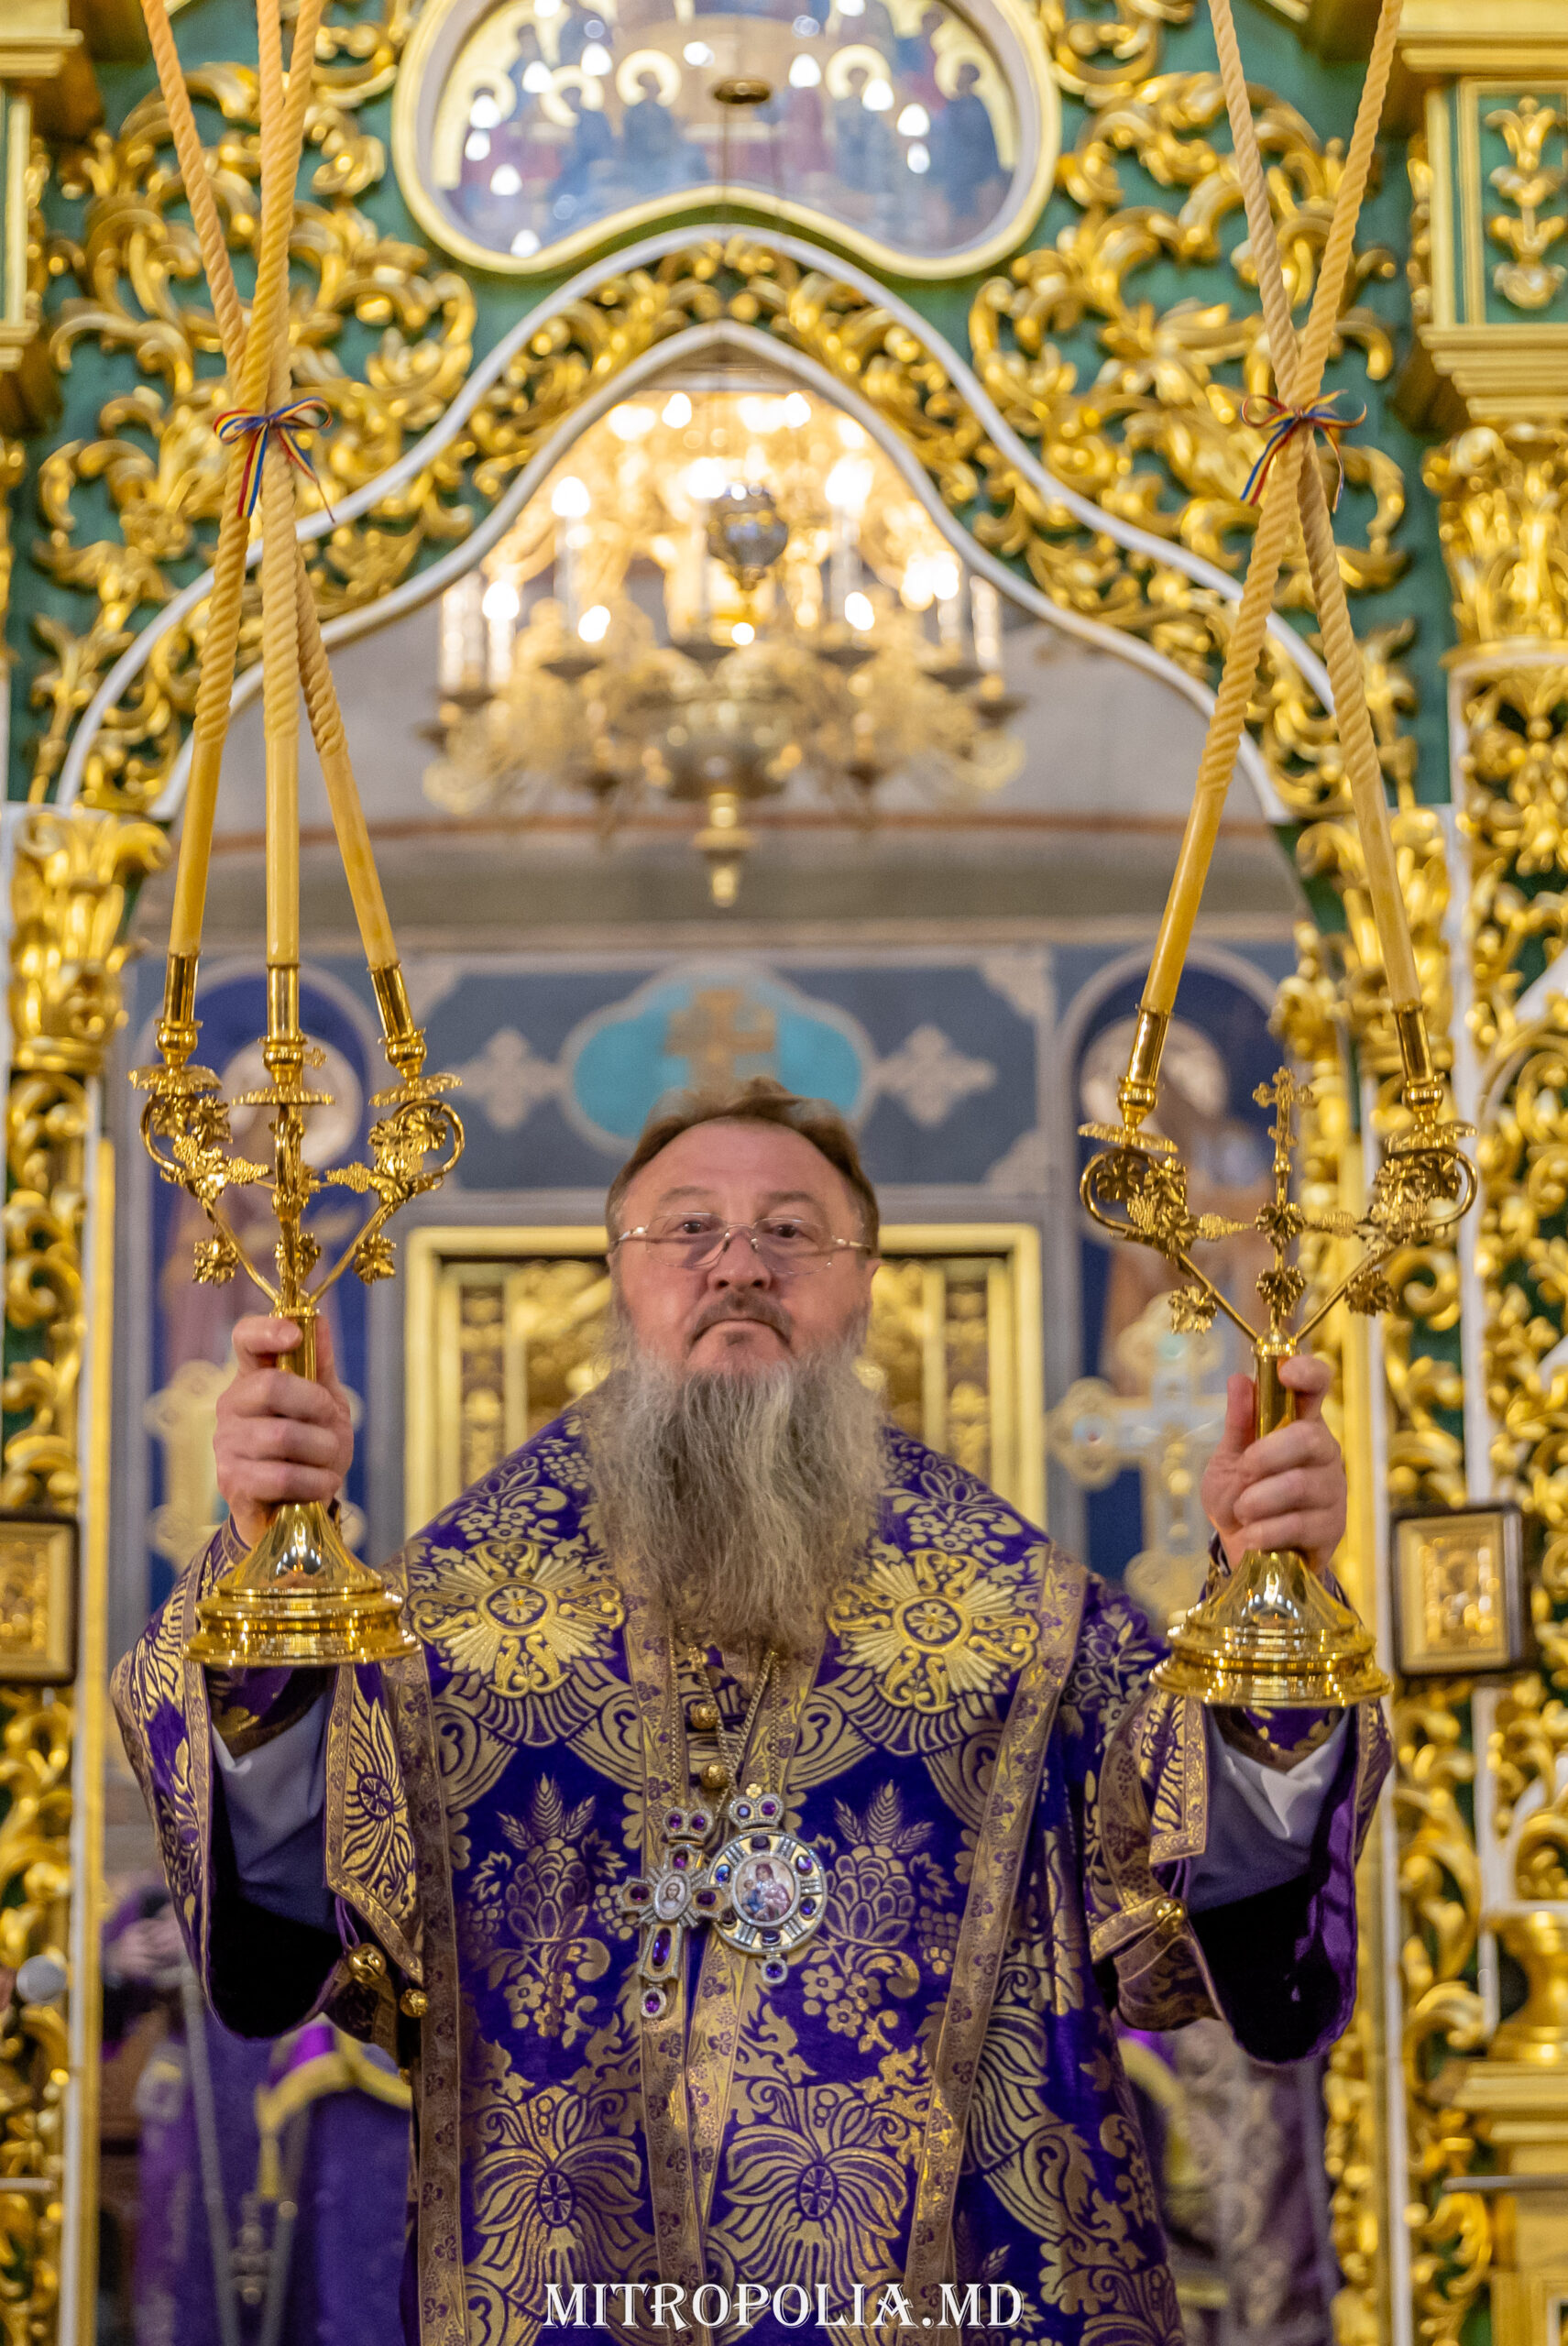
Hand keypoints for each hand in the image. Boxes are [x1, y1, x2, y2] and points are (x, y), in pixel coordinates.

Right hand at [213, 1315, 353, 1547]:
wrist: (296, 1509)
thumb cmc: (310, 1450)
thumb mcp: (325, 1406)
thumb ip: (320, 1367)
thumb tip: (320, 1321)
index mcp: (253, 1378)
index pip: (245, 1339)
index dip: (267, 1331)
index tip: (295, 1336)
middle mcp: (231, 1405)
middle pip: (270, 1386)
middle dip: (316, 1406)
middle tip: (331, 1424)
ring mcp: (227, 1444)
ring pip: (283, 1435)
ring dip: (323, 1451)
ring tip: (329, 1461)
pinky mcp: (232, 1481)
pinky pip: (282, 1475)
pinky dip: (315, 1481)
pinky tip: (322, 1484)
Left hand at [1200, 1352, 1346, 1575]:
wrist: (1242, 1551)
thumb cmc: (1239, 1497)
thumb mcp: (1228, 1459)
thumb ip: (1238, 1424)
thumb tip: (1239, 1379)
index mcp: (1299, 1424)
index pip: (1317, 1386)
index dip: (1308, 1373)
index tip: (1286, 1374)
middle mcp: (1323, 1453)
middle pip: (1310, 1438)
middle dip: (1266, 1455)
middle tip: (1243, 1471)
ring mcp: (1332, 1491)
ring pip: (1300, 1484)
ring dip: (1259, 1500)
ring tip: (1242, 1512)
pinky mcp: (1332, 1529)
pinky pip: (1299, 1524)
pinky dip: (1264, 1531)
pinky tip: (1252, 1536)